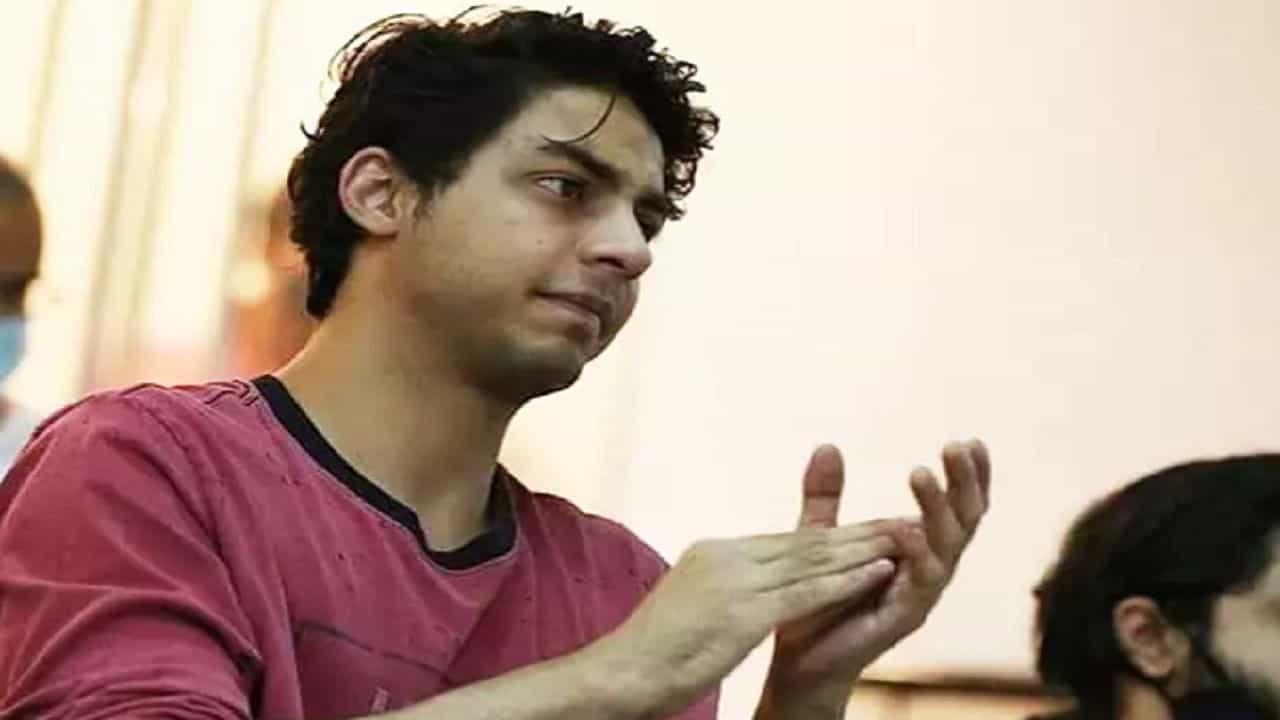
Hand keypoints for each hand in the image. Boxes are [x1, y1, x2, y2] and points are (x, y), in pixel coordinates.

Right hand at [590, 519, 901, 718]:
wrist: (619, 674)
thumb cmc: (649, 653)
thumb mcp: (689, 608)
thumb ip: (718, 590)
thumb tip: (735, 592)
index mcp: (713, 552)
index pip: (784, 542)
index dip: (830, 537)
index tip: (866, 529)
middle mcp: (727, 556)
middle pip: (804, 543)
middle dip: (857, 533)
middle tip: (900, 520)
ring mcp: (735, 582)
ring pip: (813, 562)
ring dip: (864, 550)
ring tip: (904, 538)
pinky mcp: (743, 612)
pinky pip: (807, 593)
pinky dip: (848, 581)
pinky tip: (880, 572)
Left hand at [757, 440, 991, 718]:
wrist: (800, 662)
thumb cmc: (818, 601)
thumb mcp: (818, 540)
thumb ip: (825, 497)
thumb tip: (828, 445)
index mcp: (918, 548)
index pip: (957, 507)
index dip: (970, 476)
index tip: (970, 441)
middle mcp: (929, 569)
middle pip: (965, 521)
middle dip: (965, 482)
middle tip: (957, 445)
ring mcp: (921, 594)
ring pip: (948, 546)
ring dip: (938, 508)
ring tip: (920, 473)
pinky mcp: (904, 617)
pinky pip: (922, 584)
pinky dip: (919, 555)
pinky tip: (909, 531)